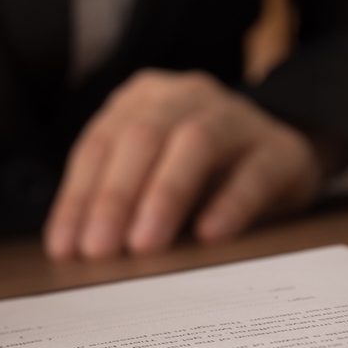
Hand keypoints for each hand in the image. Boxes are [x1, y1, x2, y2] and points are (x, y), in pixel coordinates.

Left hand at [44, 70, 323, 260]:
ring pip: (195, 143)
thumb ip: (118, 202)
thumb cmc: (201, 175)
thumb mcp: (152, 177)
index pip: (100, 144)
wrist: (281, 160)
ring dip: (164, 195)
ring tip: (145, 245)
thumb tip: (76, 250)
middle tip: (100, 249)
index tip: (66, 247)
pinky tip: (210, 235)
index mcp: (144, 99)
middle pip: (142, 136)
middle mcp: (187, 97)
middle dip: (115, 196)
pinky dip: (230, 204)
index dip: (79, 196)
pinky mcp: (281, 149)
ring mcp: (238, 117)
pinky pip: (254, 172)